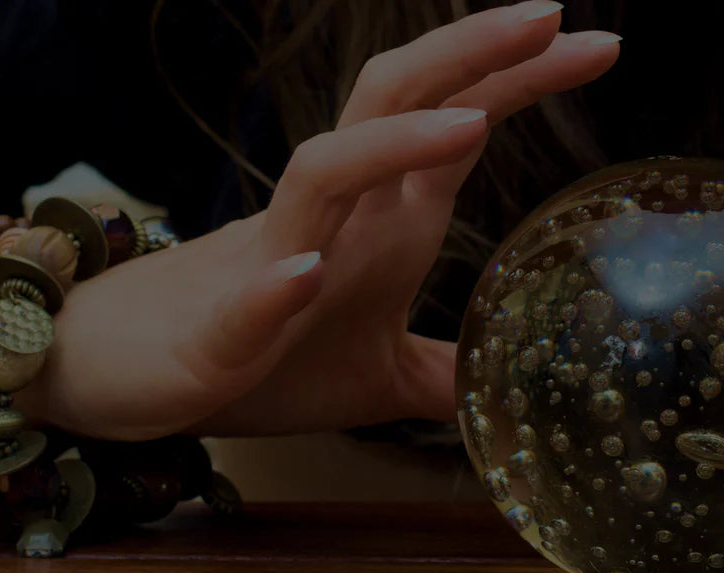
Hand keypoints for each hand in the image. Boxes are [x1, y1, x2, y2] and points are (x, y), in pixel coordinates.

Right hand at [16, 0, 621, 439]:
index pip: (456, 121)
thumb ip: (444, 368)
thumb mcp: (377, 372)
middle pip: (397, 104)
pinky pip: (248, 297)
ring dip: (394, 145)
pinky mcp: (221, 329)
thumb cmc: (257, 359)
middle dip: (471, 56)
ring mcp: (273, 260)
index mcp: (380, 218)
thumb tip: (508, 385)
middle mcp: (334, 216)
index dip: (521, 78)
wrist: (124, 376)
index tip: (599, 45)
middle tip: (552, 16)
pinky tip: (306, 273)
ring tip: (471, 126)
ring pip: (326, 173)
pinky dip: (277, 285)